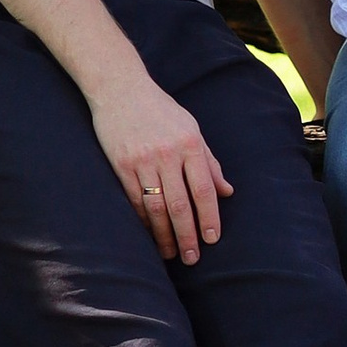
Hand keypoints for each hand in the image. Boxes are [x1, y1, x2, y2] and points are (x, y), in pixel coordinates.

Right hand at [92, 72, 231, 262]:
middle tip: (193, 258)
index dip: (210, 217)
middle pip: (181, 204)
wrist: (120, 89)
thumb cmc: (160, 110)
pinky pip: (135, 201)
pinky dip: (144, 222)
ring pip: (157, 208)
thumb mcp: (191, 128)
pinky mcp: (121, 165)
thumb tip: (227, 192)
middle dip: (188, 235)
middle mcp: (167, 154)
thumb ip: (209, 162)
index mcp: (190, 143)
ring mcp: (142, 160)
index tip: (213, 239)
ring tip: (171, 253)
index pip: (204, 189)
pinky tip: (150, 235)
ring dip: (164, 235)